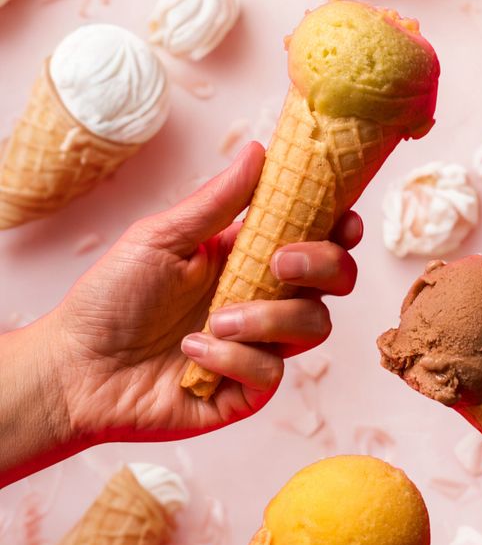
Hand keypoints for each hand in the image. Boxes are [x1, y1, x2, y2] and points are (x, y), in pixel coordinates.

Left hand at [0, 142, 360, 485]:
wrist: (76, 369)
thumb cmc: (110, 300)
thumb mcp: (160, 238)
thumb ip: (217, 202)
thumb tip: (259, 152)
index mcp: (246, 259)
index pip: (315, 240)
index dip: (339, 229)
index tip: (342, 218)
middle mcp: (263, 303)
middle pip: (334, 282)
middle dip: (322, 265)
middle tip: (279, 261)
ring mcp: (259, 349)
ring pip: (313, 327)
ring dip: (270, 317)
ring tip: (215, 320)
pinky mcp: (247, 392)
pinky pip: (272, 372)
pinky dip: (234, 359)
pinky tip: (192, 353)